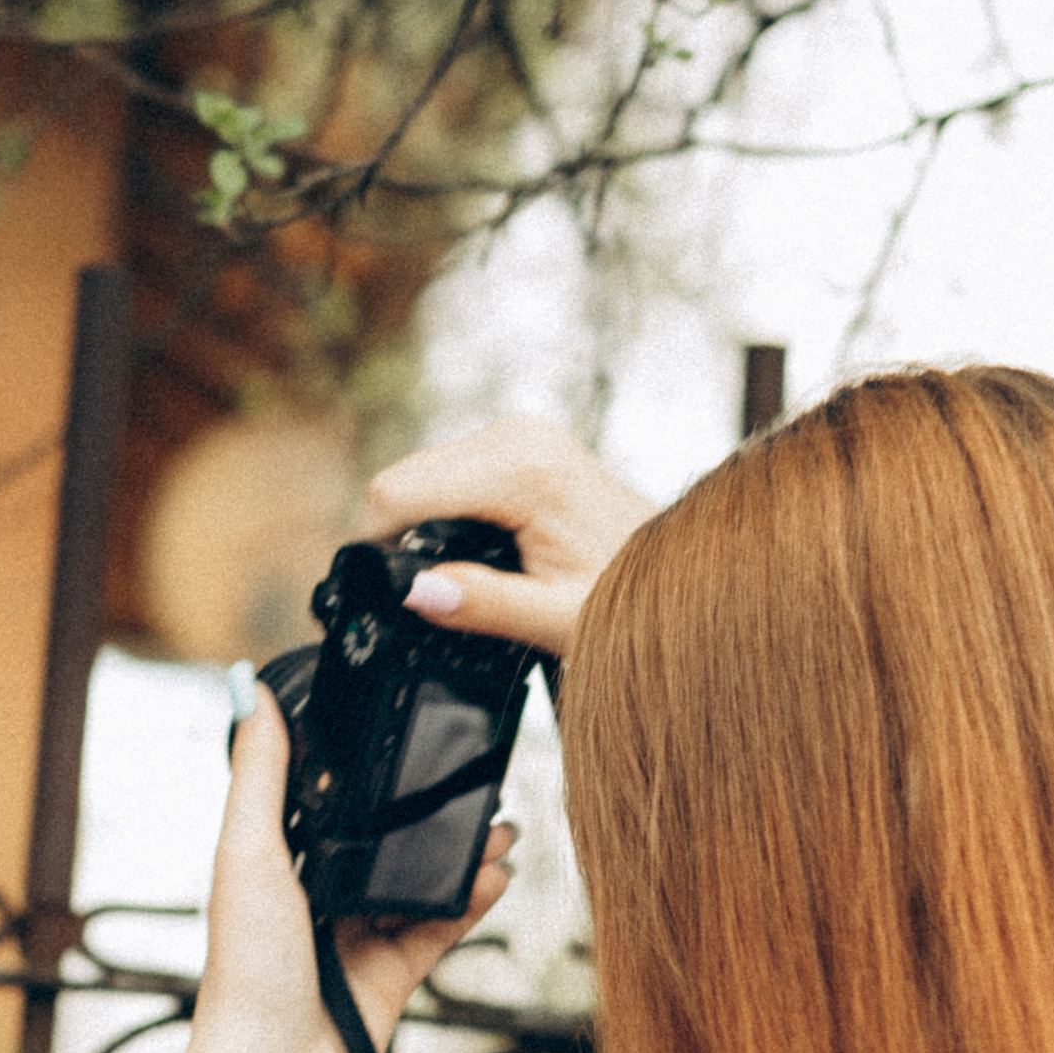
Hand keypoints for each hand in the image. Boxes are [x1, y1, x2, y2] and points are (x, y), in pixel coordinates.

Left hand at [183, 690, 511, 1052]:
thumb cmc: (244, 969)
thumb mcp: (247, 854)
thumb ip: (260, 776)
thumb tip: (253, 700)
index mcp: (275, 865)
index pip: (324, 803)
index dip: (362, 774)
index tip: (403, 736)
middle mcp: (317, 898)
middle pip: (381, 841)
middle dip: (426, 814)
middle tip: (471, 782)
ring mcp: (358, 936)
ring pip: (419, 881)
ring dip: (460, 854)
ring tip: (501, 825)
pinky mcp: (394, 973)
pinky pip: (441, 926)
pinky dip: (471, 900)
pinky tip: (496, 875)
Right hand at [362, 414, 655, 661]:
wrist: (679, 572)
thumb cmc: (630, 598)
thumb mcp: (555, 619)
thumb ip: (483, 605)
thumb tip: (416, 592)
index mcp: (524, 470)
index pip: (400, 494)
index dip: (374, 548)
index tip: (377, 597)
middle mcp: (519, 436)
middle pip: (404, 479)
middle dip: (398, 539)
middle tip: (421, 598)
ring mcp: (521, 433)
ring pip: (420, 474)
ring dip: (421, 527)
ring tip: (458, 578)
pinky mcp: (521, 441)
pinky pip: (449, 473)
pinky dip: (443, 514)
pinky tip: (474, 552)